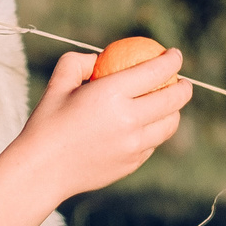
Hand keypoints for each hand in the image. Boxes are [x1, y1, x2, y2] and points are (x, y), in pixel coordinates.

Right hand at [0, 47, 189, 225]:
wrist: (41, 170)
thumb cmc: (47, 122)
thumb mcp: (59, 82)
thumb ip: (81, 62)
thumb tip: (103, 58)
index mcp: (111, 94)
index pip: (157, 71)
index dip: (172, 60)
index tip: (174, 55)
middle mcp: (128, 119)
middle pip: (173, 99)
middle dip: (184, 87)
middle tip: (182, 82)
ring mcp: (133, 145)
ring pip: (169, 124)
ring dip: (174, 111)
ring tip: (168, 105)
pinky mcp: (133, 163)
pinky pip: (153, 143)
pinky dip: (154, 132)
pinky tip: (146, 127)